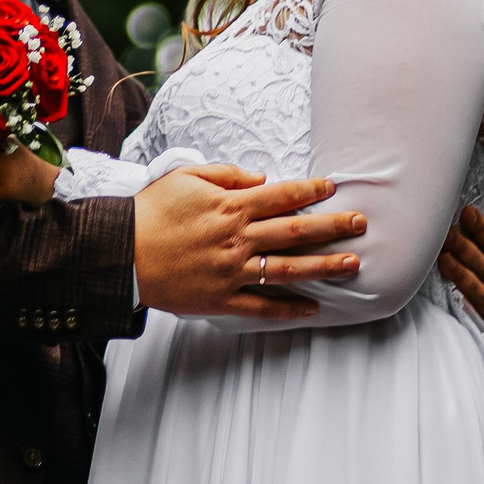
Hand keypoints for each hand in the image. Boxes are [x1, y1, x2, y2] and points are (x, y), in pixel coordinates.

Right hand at [134, 164, 363, 319]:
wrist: (121, 252)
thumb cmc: (152, 211)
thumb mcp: (186, 177)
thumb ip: (226, 175)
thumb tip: (261, 178)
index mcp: (231, 206)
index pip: (283, 195)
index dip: (312, 190)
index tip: (334, 188)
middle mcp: (238, 238)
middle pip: (296, 231)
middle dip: (334, 227)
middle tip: (362, 224)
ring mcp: (233, 271)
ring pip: (289, 268)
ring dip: (324, 266)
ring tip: (353, 265)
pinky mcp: (222, 298)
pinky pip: (263, 306)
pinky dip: (289, 308)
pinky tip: (313, 307)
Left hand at [438, 205, 483, 331]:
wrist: (482, 334)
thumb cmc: (472, 291)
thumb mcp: (475, 266)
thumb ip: (476, 240)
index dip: (481, 226)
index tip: (467, 210)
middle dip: (466, 243)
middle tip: (447, 229)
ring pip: (480, 279)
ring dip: (462, 266)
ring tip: (443, 254)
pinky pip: (478, 302)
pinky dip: (467, 290)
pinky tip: (453, 284)